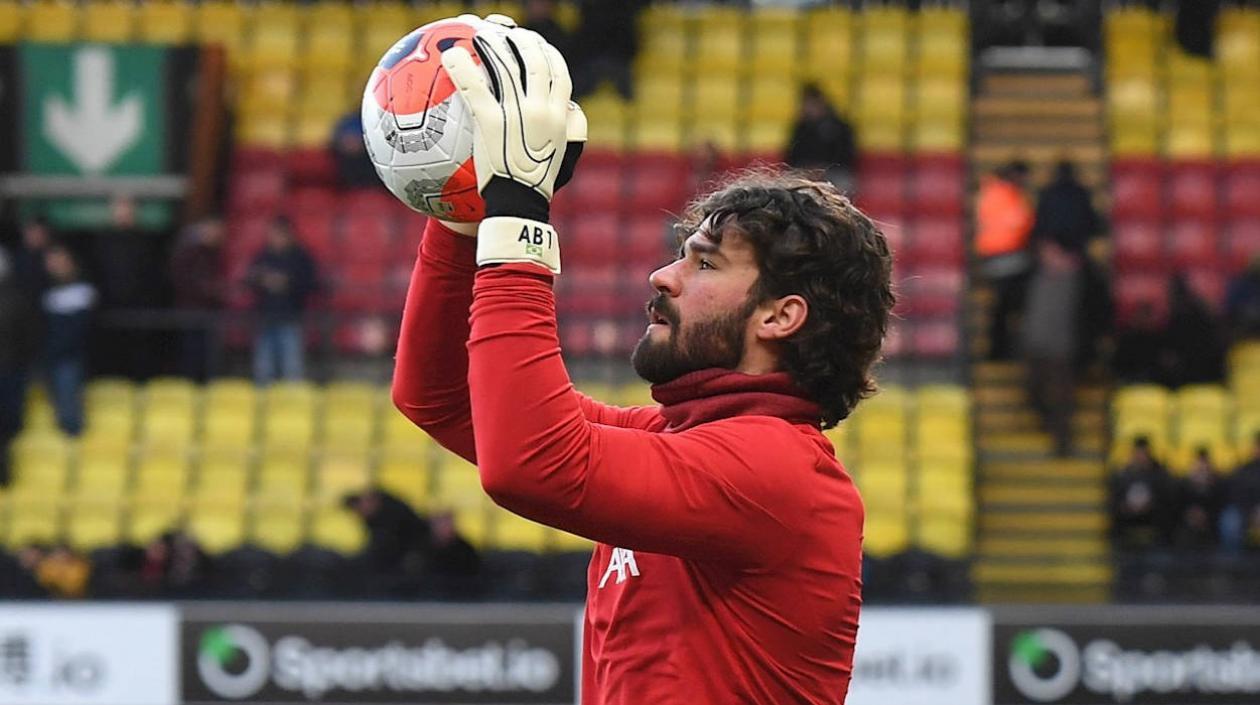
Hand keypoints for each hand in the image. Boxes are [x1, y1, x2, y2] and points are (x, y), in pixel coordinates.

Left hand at [438, 15, 584, 238]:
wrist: (520, 204)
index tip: (536, 43)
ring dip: (492, 44)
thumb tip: (576, 111)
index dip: (547, 52)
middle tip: (505, 32)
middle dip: (521, 39)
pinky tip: (449, 56)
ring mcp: (518, 114)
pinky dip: (462, 68)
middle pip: (534, 60)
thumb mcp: (566, 155)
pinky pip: (475, 88)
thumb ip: (572, 130)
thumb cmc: (538, 183)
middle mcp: (543, 109)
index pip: (559, 72)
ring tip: (479, 33)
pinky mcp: (492, 122)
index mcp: (561, 116)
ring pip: (506, 66)